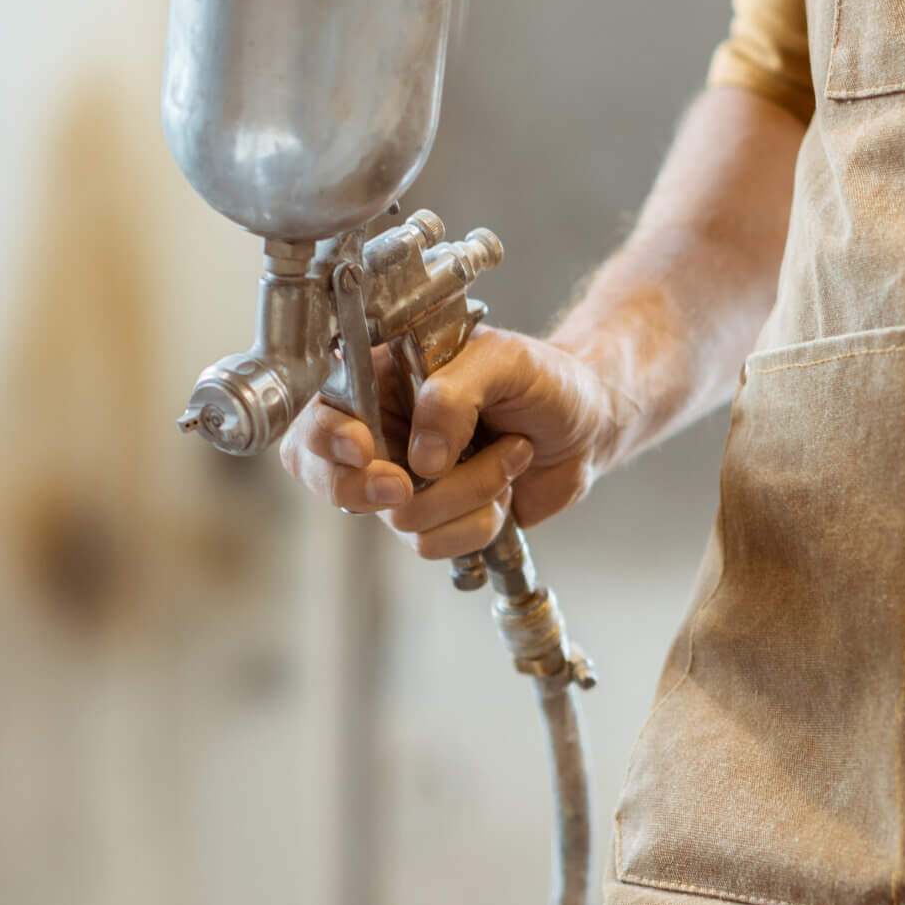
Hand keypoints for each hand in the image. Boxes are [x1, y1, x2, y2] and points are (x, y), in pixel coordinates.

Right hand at [279, 326, 620, 559]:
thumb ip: (452, 394)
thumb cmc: (545, 379)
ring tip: (508, 453)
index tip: (362, 450)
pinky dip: (481, 519)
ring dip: (468, 492)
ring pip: (404, 519)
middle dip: (381, 488)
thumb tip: (422, 457)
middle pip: (339, 485)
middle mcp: (383, 436)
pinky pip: (437, 543)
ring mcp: (408, 483)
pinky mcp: (440, 520)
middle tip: (413, 479)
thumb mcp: (503, 360)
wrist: (588, 423)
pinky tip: (504, 485)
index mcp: (379, 383)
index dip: (326, 442)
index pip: (316, 420)